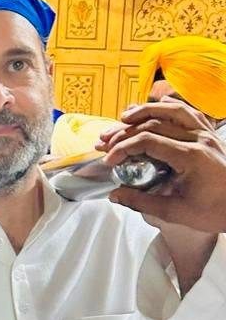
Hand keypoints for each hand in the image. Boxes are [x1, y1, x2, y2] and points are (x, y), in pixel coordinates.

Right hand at [98, 101, 225, 233]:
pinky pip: (189, 112)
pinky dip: (170, 107)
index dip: (123, 148)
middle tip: (105, 141)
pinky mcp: (210, 134)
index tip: (109, 160)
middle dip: (125, 131)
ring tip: (123, 117)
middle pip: (154, 124)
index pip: (148, 141)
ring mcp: (206, 134)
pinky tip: (156, 107)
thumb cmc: (215, 211)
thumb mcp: (176, 212)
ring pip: (172, 111)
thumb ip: (142, 202)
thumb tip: (115, 195)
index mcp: (190, 157)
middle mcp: (199, 139)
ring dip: (145, 111)